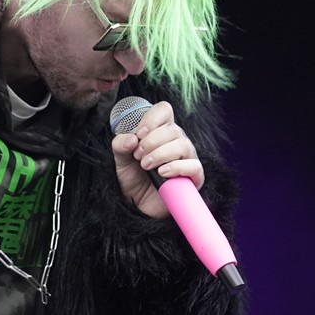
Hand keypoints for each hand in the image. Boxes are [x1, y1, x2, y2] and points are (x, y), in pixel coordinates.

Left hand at [110, 100, 204, 217]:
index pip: (164, 110)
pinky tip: (162, 173)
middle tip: (138, 156)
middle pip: (173, 129)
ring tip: (146, 166)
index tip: (139, 134)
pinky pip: (194, 166)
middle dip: (151, 142)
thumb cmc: (133, 178)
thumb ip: (120, 145)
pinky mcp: (194, 176)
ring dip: (161, 154)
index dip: (152, 118)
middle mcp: (177, 141)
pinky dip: (176, 167)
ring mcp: (188, 158)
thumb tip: (132, 139)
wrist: (138, 205)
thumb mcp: (121, 159)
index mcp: (161, 131)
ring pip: (183, 144)